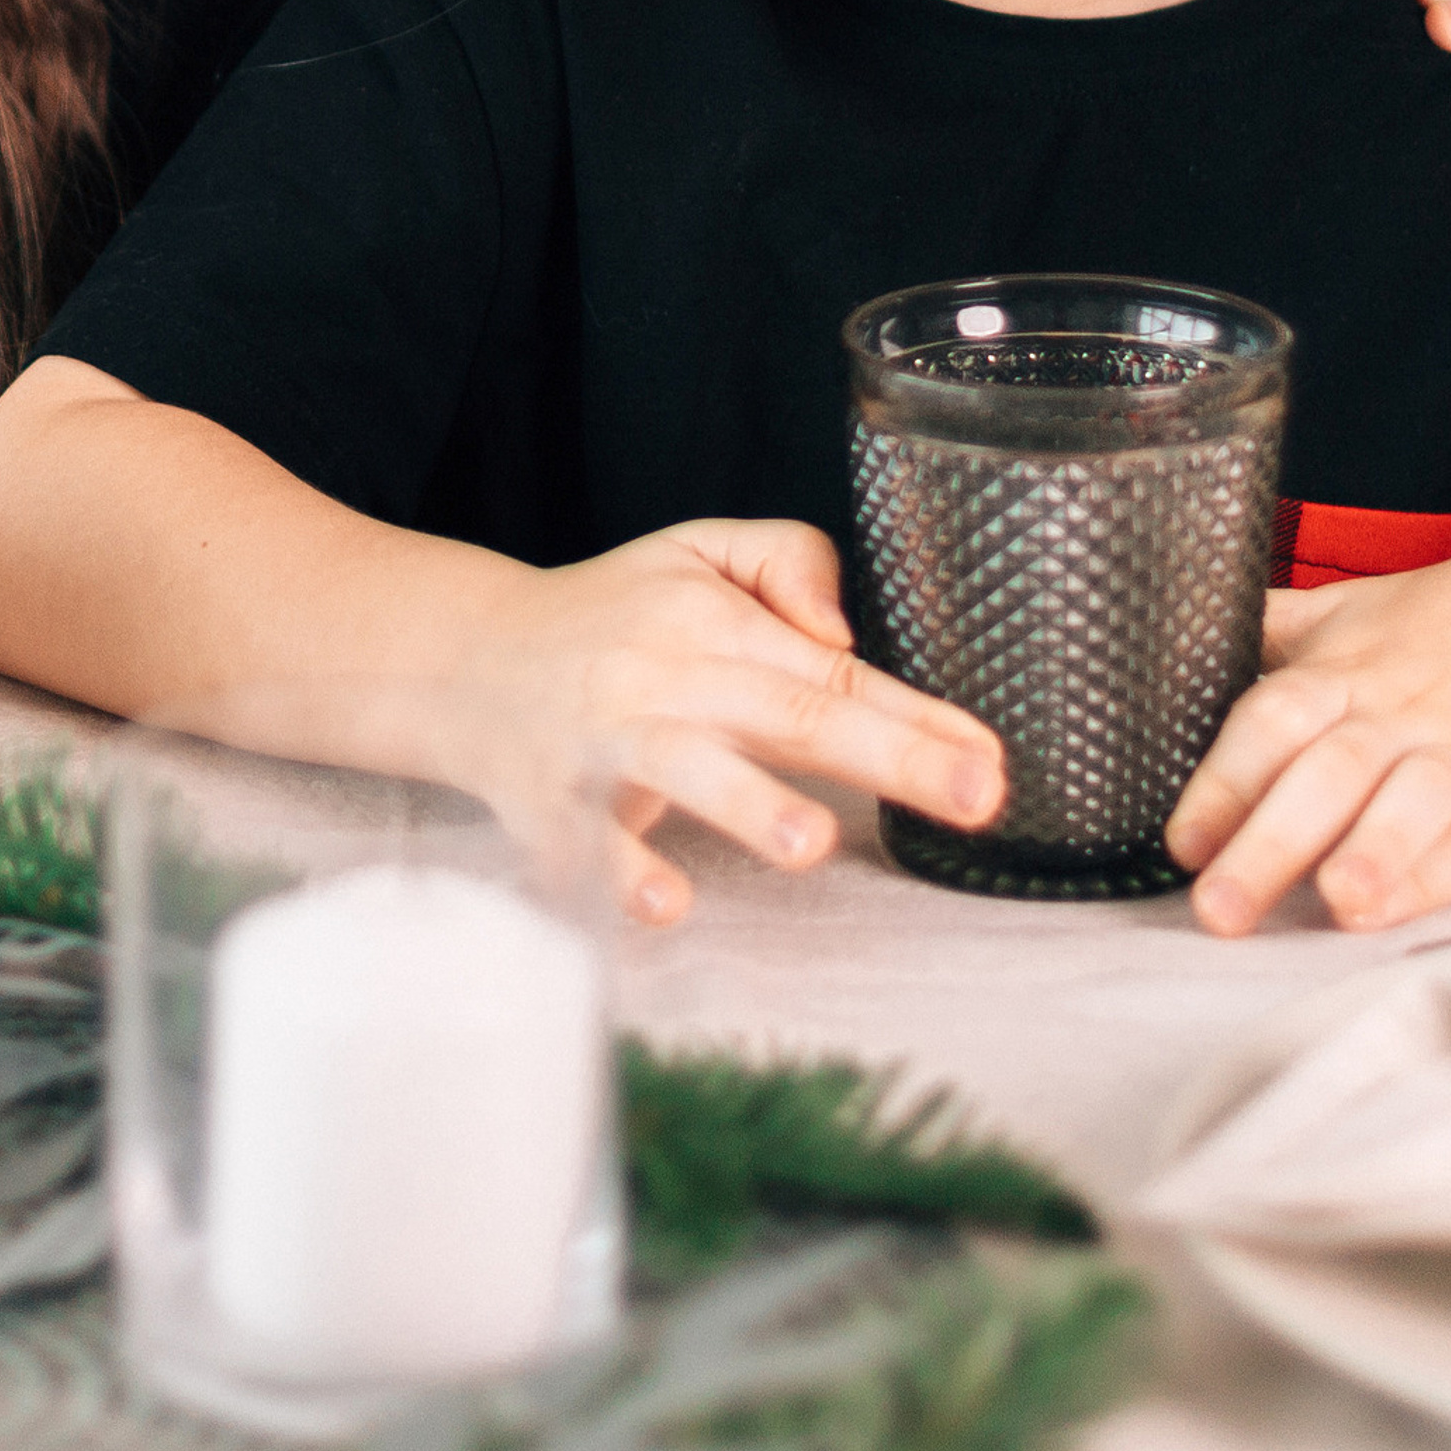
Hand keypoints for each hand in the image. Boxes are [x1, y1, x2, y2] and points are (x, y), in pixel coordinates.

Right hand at [470, 518, 1005, 925]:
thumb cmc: (607, 616)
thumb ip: (788, 558)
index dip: (918, 719)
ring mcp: (607, 747)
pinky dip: (624, 876)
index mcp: (711, 621)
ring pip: (686, 773)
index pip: (835, 672)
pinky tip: (668, 899)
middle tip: (970, 794)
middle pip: (788, 715)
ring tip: (811, 842)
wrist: (459, 660)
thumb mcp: (695, 551)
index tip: (991, 761)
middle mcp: (665, 679)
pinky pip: (592, 849)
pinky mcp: (553, 811)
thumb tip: (844, 633)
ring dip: (749, 806)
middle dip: (885, 758)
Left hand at [1164, 503, 1450, 934]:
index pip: (1272, 718)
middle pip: (1328, 772)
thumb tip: (1166, 640)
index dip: (1223, 779)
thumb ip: (1265, 634)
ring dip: (1367, 853)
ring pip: (1408, 802)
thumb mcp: (1348, 612)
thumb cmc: (1444, 623)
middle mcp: (1399, 710)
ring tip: (1328, 903)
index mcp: (1344, 669)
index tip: (1180, 842)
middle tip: (1216, 907)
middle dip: (1267, 843)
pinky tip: (1391, 906)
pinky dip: (1432, 875)